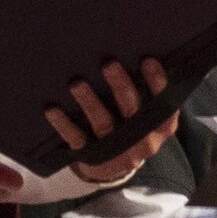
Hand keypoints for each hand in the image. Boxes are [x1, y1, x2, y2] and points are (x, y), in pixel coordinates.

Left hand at [38, 57, 175, 183]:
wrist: (114, 166)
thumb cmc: (133, 128)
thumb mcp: (148, 116)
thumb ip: (148, 93)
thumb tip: (140, 51)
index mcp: (161, 126)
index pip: (164, 104)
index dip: (157, 83)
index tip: (147, 60)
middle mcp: (143, 140)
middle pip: (132, 110)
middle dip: (120, 86)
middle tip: (109, 64)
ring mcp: (117, 149)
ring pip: (103, 123)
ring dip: (90, 102)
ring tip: (77, 84)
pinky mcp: (93, 156)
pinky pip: (77, 138)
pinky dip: (63, 124)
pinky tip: (52, 109)